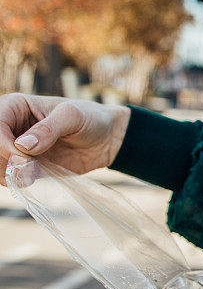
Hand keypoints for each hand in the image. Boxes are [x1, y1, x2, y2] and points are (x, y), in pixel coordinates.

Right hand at [0, 93, 130, 184]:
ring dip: (10, 173)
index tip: (23, 156)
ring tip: (34, 172)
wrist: (106, 139)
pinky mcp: (25, 165)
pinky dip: (18, 181)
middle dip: (4, 160)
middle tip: (28, 167)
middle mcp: (10, 127)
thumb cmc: (90, 119)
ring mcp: (15, 148)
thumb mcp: (72, 117)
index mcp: (14, 107)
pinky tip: (35, 176)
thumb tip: (23, 145)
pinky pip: (9, 177)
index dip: (2, 144)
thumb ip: (49, 129)